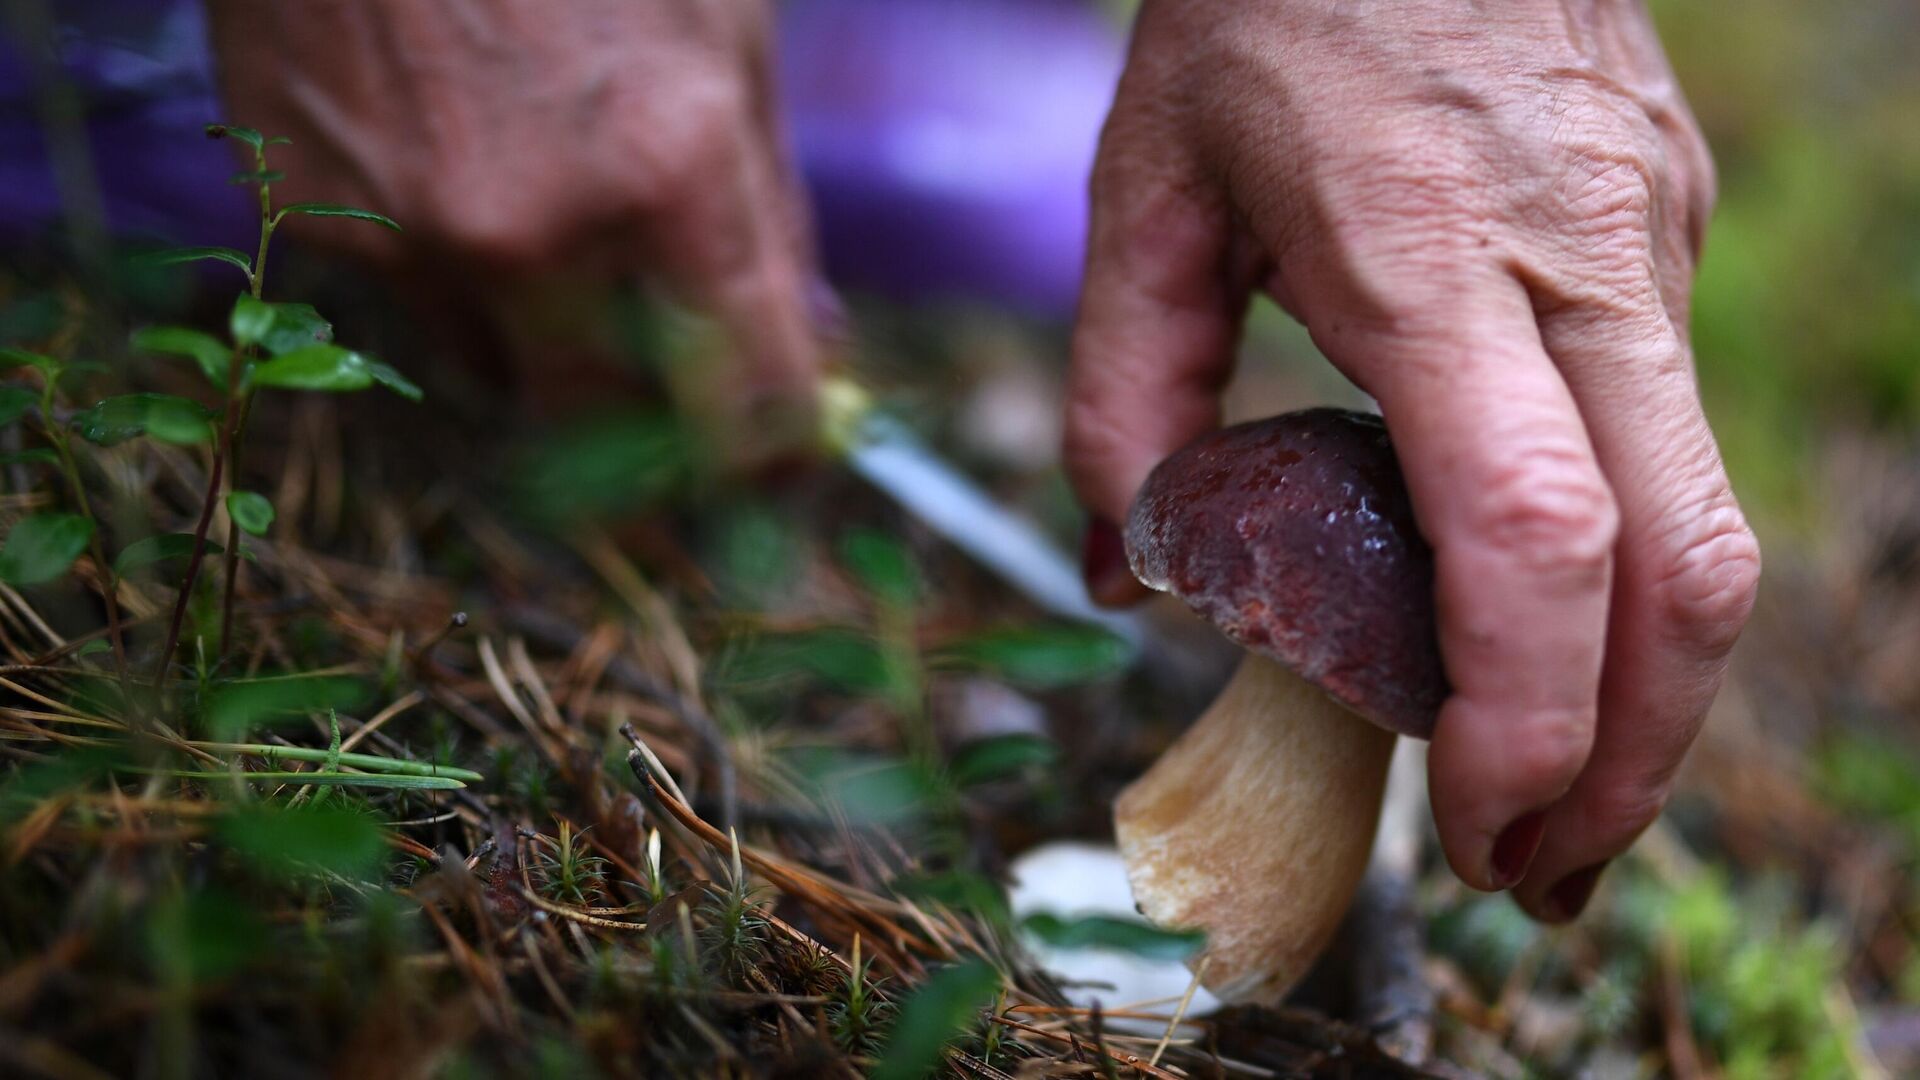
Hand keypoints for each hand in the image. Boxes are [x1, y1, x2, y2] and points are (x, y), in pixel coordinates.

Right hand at [205, 0, 819, 428]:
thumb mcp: (728, 38)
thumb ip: (770, 213)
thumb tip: (809, 340)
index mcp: (671, 168)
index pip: (752, 400)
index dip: (782, 455)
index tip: (788, 471)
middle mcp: (536, 228)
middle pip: (618, 427)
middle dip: (659, 435)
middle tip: (678, 415)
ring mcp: (410, 231)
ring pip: (501, 375)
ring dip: (549, 348)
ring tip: (557, 235)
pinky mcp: (312, 219)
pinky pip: (409, 301)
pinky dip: (450, 271)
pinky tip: (457, 170)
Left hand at [1067, 0, 1759, 918]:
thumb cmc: (1265, 3)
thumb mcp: (1144, 185)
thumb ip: (1121, 388)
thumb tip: (1133, 570)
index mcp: (1429, 252)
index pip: (1533, 532)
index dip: (1527, 714)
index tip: (1478, 824)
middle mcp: (1581, 262)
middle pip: (1685, 569)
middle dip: (1629, 758)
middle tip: (1536, 869)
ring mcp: (1652, 245)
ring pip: (1711, 519)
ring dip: (1652, 689)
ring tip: (1556, 789)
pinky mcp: (1673, 233)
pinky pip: (1673, 437)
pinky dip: (1631, 570)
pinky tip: (1547, 611)